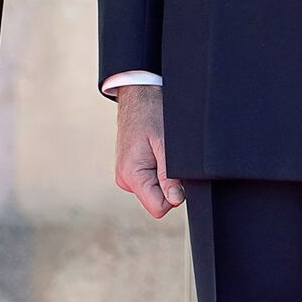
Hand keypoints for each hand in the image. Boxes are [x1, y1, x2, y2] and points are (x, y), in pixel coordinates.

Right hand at [114, 84, 183, 217]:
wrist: (139, 94)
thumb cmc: (151, 112)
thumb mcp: (164, 143)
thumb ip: (169, 175)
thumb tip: (176, 201)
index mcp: (131, 175)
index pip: (158, 208)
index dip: (174, 195)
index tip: (176, 173)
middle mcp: (125, 179)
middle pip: (158, 200)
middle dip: (170, 183)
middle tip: (168, 155)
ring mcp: (127, 175)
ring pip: (156, 190)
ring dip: (165, 174)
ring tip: (161, 149)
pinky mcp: (131, 170)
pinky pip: (152, 180)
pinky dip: (159, 169)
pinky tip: (156, 149)